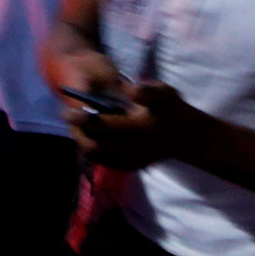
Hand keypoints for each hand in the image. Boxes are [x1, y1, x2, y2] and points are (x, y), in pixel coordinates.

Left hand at [68, 81, 195, 170]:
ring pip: (98, 155)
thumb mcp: (164, 93)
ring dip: (83, 141)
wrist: (186, 137)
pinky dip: (94, 152)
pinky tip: (89, 140)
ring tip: (76, 127)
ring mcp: (130, 160)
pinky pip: (106, 162)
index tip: (70, 110)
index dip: (84, 119)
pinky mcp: (130, 166)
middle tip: (68, 116)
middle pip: (96, 143)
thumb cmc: (172, 110)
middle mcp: (132, 148)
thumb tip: (128, 89)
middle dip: (78, 130)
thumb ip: (147, 91)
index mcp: (138, 129)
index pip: (104, 126)